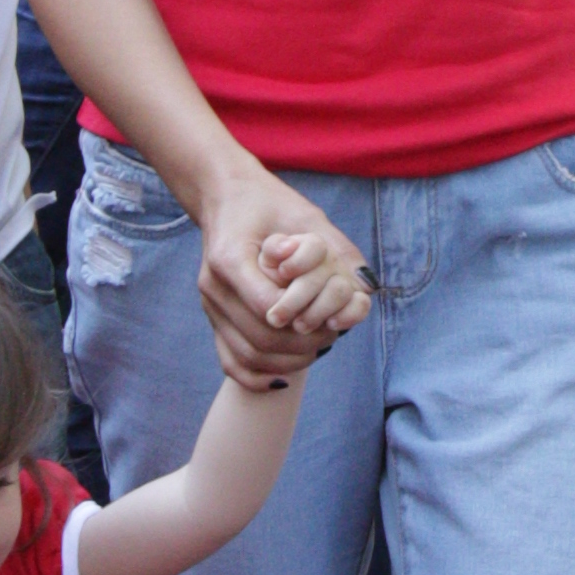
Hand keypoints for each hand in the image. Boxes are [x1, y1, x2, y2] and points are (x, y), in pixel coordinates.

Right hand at [196, 168, 364, 380]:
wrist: (226, 198)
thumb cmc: (269, 203)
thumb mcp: (305, 215)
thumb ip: (334, 248)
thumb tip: (364, 285)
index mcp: (230, 257)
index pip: (269, 305)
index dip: (304, 316)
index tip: (330, 316)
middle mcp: (214, 286)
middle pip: (261, 337)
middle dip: (303, 344)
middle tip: (331, 337)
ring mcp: (210, 305)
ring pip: (249, 356)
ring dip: (288, 362)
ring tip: (316, 351)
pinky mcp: (212, 318)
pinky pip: (231, 362)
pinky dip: (259, 376)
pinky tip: (285, 375)